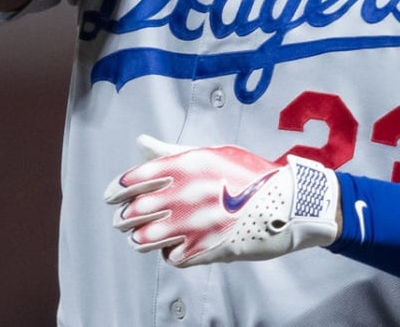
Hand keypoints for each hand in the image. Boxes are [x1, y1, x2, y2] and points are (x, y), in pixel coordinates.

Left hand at [103, 135, 339, 266]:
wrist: (288, 201)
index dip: (118, 190)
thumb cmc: (249, 173)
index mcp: (187, 166)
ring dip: (140, 238)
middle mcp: (187, 194)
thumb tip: (142, 143)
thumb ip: (173, 151)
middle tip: (123, 219)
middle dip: (124, 217)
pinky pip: (173, 257)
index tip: (111, 196)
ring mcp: (196, 224)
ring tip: (140, 237)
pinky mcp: (207, 249)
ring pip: (148, 238)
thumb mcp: (212, 152)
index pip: (136, 179)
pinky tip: (174, 247)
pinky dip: (170, 253)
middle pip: (136, 211)